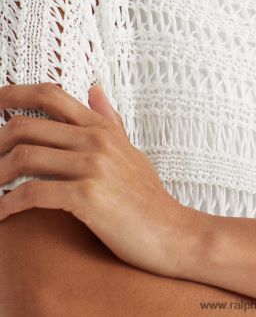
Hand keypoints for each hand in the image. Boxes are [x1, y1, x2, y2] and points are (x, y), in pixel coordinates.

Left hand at [0, 82, 198, 278]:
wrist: (172, 233)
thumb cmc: (147, 197)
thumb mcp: (129, 150)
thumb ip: (108, 120)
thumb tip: (94, 88)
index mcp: (100, 127)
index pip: (49, 95)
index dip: (14, 94)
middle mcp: (95, 140)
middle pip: (27, 125)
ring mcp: (93, 166)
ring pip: (24, 156)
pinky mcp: (88, 196)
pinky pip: (33, 193)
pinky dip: (8, 205)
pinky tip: (1, 214)